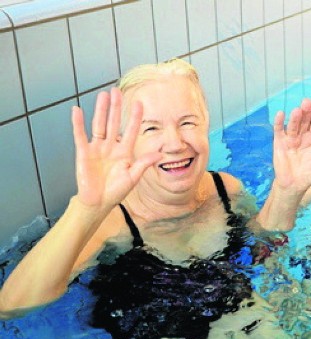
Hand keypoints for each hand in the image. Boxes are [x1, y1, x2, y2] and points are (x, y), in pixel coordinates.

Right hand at [71, 88, 160, 208]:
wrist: (98, 202)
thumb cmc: (116, 191)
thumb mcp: (133, 177)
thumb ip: (144, 163)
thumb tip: (160, 154)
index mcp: (125, 152)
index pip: (131, 130)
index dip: (135, 117)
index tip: (139, 103)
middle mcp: (111, 147)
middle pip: (114, 123)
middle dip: (116, 108)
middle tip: (117, 91)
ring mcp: (97, 148)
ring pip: (99, 125)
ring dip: (101, 110)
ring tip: (103, 95)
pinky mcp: (83, 152)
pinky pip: (80, 135)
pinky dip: (78, 123)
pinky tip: (77, 111)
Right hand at [272, 99, 310, 192]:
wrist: (295, 185)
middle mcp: (302, 135)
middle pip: (305, 121)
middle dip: (306, 111)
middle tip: (307, 102)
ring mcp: (290, 138)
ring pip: (293, 125)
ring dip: (295, 117)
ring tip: (298, 110)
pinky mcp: (279, 142)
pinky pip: (279, 131)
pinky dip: (279, 122)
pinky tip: (281, 114)